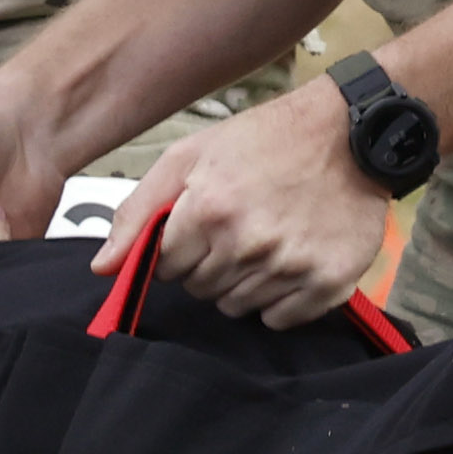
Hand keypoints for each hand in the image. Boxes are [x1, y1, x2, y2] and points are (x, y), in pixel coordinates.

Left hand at [113, 81, 389, 328]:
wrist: (350, 134)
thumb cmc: (265, 139)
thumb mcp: (191, 156)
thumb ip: (138, 211)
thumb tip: (103, 269)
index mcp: (209, 210)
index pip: (164, 267)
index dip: (177, 250)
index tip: (197, 229)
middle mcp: (248, 244)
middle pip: (200, 290)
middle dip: (208, 265)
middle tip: (235, 230)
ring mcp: (290, 267)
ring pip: (237, 307)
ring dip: (241, 282)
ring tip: (263, 241)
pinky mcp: (327, 283)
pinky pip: (279, 319)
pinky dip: (278, 299)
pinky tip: (288, 261)